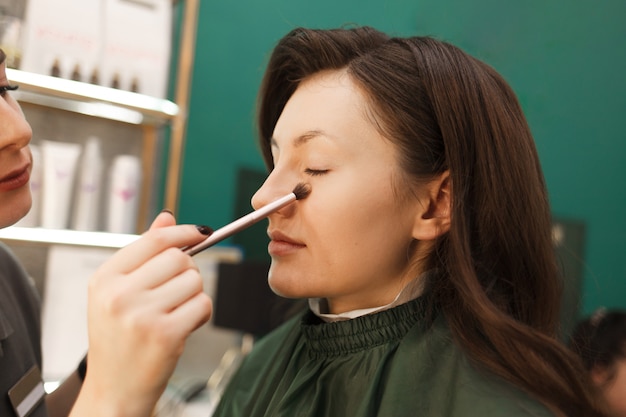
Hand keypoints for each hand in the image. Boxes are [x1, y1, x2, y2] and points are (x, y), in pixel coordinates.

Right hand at [70, 211, 212, 416]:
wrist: (114, 390)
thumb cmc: (118, 340)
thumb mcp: (118, 293)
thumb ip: (144, 253)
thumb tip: (167, 218)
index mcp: (105, 279)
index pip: (154, 240)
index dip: (183, 232)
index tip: (200, 231)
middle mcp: (120, 294)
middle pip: (180, 258)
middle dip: (187, 273)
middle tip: (174, 294)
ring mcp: (142, 315)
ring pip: (195, 281)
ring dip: (194, 295)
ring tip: (174, 314)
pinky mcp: (166, 334)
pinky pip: (203, 305)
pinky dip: (200, 314)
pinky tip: (182, 327)